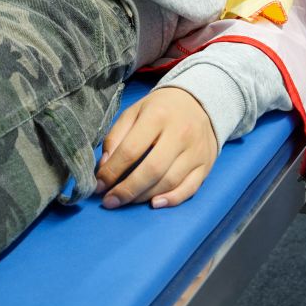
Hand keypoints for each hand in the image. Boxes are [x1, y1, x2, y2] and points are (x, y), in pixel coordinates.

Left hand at [96, 85, 218, 209]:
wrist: (199, 102)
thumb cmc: (160, 109)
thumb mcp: (133, 112)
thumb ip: (116, 137)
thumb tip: (104, 167)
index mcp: (157, 116)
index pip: (131, 150)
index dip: (112, 171)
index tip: (99, 184)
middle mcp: (180, 134)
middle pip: (152, 170)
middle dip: (127, 190)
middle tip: (110, 201)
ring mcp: (196, 151)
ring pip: (169, 182)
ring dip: (144, 196)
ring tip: (126, 201)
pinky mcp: (206, 165)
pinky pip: (190, 188)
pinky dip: (172, 199)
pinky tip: (155, 203)